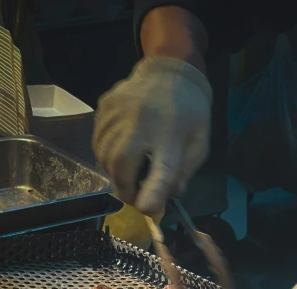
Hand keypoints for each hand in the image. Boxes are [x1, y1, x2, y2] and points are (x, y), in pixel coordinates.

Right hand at [92, 56, 211, 215]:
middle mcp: (141, 123)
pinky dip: (105, 155)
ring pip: (105, 156)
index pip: (162, 167)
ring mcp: (118, 113)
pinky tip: (120, 153)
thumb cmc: (189, 113)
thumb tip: (169, 196)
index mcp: (171, 135)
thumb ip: (185, 172)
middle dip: (125, 188)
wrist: (170, 72)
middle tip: (134, 197)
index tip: (147, 209)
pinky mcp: (104, 107)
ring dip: (114, 173)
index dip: (153, 191)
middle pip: (122, 165)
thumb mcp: (199, 144)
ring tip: (128, 175)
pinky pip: (98, 141)